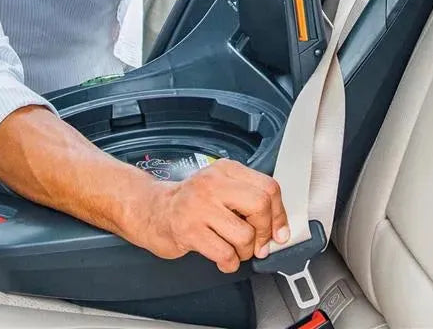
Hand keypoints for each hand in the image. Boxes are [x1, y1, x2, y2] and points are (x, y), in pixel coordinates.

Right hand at [134, 159, 288, 273]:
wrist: (153, 210)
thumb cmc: (191, 202)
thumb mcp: (220, 187)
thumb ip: (247, 199)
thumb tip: (278, 226)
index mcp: (225, 170)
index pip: (268, 187)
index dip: (279, 214)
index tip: (279, 230)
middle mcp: (212, 183)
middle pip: (260, 205)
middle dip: (264, 232)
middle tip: (258, 242)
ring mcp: (199, 206)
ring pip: (245, 235)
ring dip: (245, 252)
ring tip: (234, 248)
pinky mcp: (189, 230)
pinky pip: (226, 254)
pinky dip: (230, 263)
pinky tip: (222, 257)